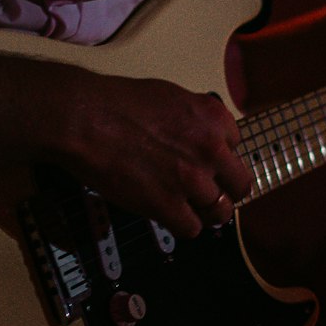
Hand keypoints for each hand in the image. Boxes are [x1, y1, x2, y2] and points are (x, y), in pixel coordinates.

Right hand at [50, 66, 250, 238]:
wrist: (85, 119)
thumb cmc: (117, 103)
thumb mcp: (171, 96)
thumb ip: (195, 119)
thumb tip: (202, 136)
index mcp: (213, 117)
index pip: (237, 148)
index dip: (219, 158)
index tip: (207, 164)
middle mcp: (210, 148)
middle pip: (239, 184)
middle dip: (225, 190)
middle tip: (208, 193)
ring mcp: (191, 179)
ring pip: (220, 212)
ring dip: (205, 212)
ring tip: (187, 208)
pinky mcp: (168, 205)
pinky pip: (192, 229)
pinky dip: (182, 225)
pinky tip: (168, 214)